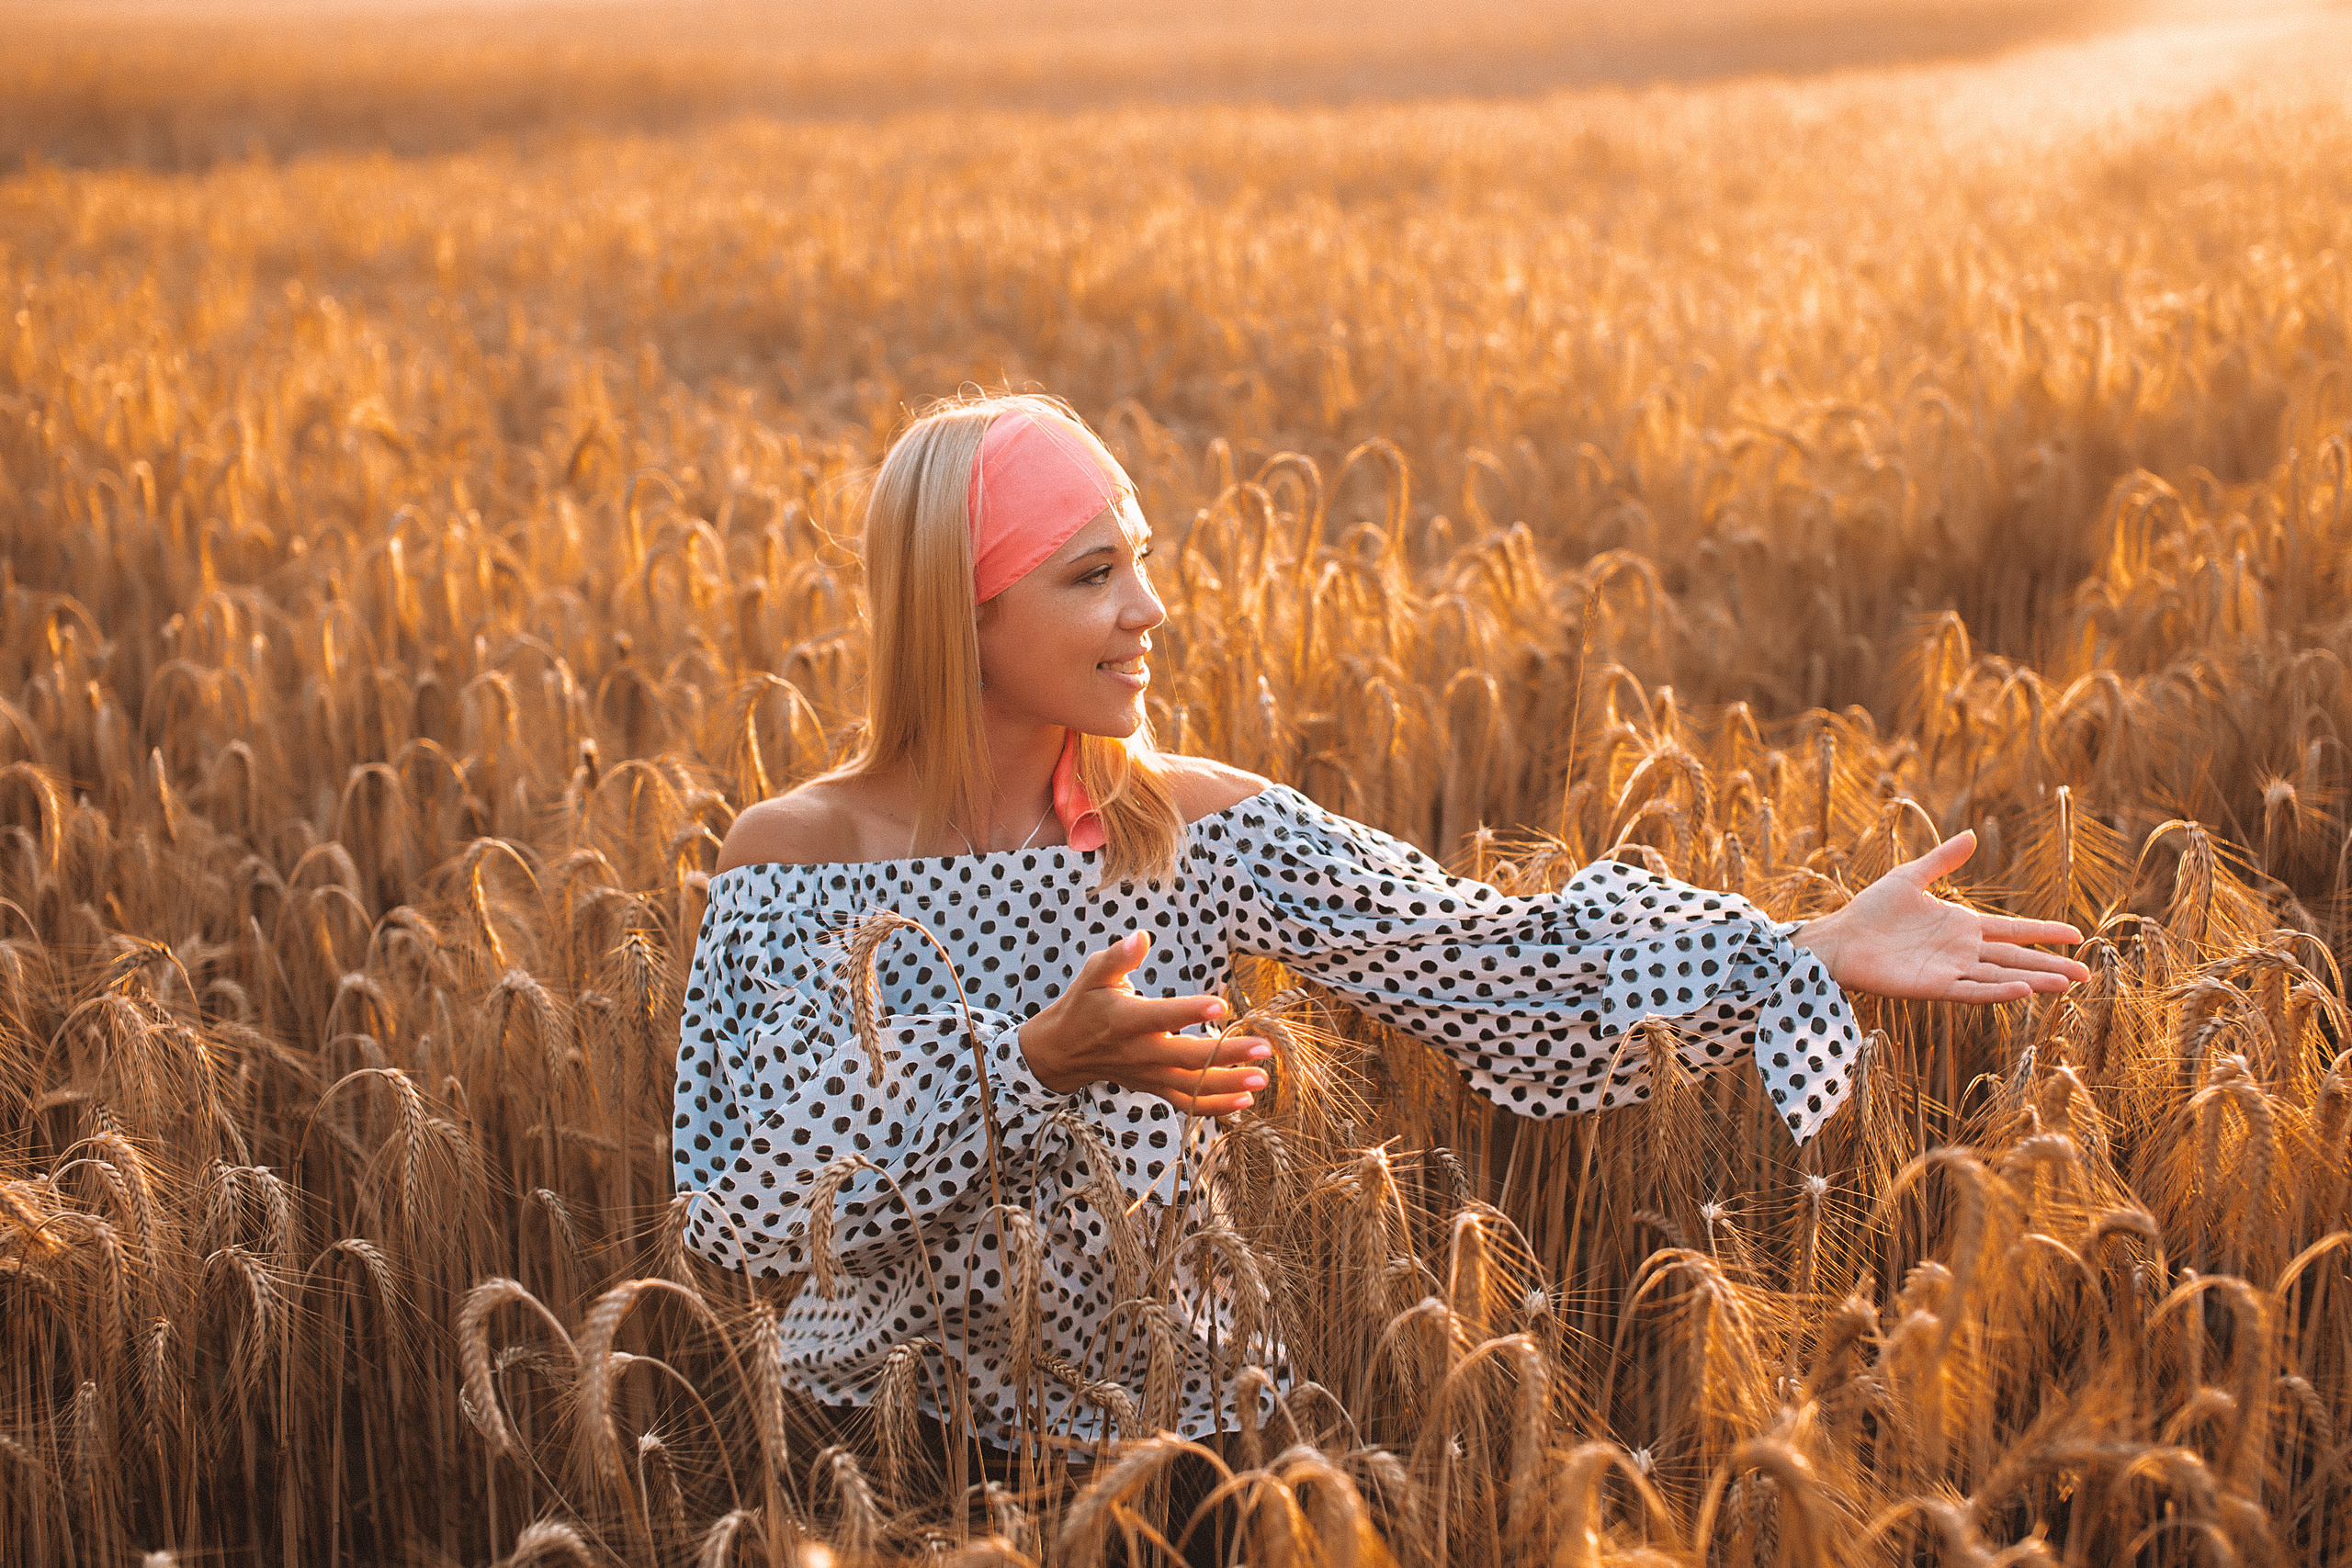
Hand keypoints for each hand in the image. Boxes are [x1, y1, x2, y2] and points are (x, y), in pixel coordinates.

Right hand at [1018, 932, 1272, 1115]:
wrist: (1062, 1052)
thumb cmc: (1083, 1005)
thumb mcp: (1093, 975)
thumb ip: (1118, 957)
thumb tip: (1141, 937)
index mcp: (1125, 1019)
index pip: (1161, 1016)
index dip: (1189, 1012)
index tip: (1221, 1006)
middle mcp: (1139, 1051)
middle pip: (1186, 1057)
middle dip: (1226, 1055)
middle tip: (1264, 1049)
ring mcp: (1148, 1075)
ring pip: (1191, 1086)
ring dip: (1228, 1085)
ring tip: (1262, 1080)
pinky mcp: (1154, 1087)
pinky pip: (1186, 1103)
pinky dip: (1215, 1106)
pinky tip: (1246, 1101)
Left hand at [1794, 831, 2088, 1002]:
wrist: (1842, 938)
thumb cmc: (1872, 910)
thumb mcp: (1910, 877)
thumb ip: (1942, 859)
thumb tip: (1972, 836)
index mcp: (1963, 925)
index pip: (2014, 931)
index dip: (2044, 933)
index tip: (2076, 936)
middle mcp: (1963, 950)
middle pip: (2016, 957)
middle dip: (2051, 965)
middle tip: (2086, 974)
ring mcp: (1951, 970)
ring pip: (2002, 976)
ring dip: (2034, 980)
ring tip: (2067, 985)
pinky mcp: (1934, 986)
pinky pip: (1972, 990)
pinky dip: (1998, 991)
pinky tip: (2024, 990)